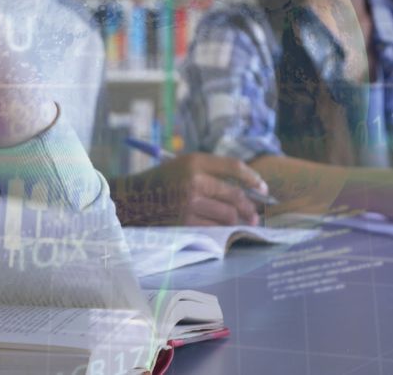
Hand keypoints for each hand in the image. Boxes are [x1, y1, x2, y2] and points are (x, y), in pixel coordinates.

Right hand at [129, 153, 267, 225]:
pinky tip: (223, 230)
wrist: (130, 201)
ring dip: (237, 221)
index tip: (262, 188)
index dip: (252, 178)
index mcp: (194, 161)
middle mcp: (193, 180)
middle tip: (254, 215)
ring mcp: (189, 203)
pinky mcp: (184, 222)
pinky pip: (214, 228)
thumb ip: (210, 173)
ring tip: (240, 223)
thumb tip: (246, 189)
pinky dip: (222, 230)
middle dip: (248, 207)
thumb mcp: (182, 166)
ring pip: (227, 215)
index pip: (233, 167)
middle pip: (234, 194)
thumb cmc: (160, 183)